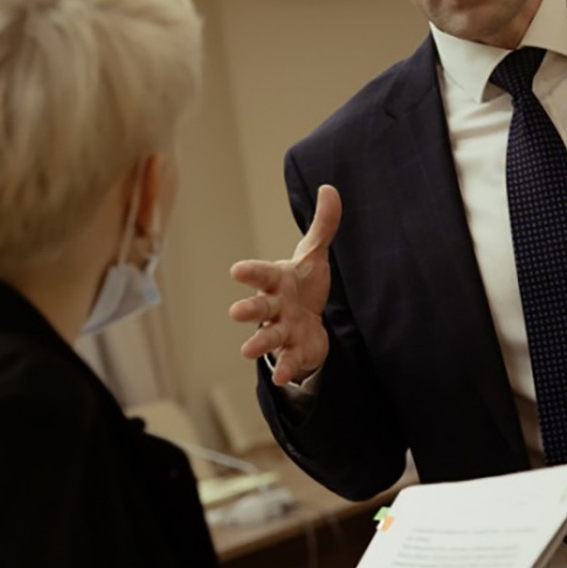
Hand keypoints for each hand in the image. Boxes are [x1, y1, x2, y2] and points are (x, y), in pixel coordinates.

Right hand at [229, 185, 341, 385]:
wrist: (311, 322)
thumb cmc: (305, 285)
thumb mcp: (315, 254)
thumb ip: (323, 224)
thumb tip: (331, 188)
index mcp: (277, 281)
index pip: (262, 274)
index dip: (250, 272)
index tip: (236, 270)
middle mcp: (274, 306)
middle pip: (259, 307)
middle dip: (248, 309)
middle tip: (235, 313)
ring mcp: (282, 330)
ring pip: (267, 336)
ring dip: (258, 343)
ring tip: (248, 351)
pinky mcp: (294, 350)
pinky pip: (287, 360)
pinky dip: (285, 369)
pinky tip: (281, 379)